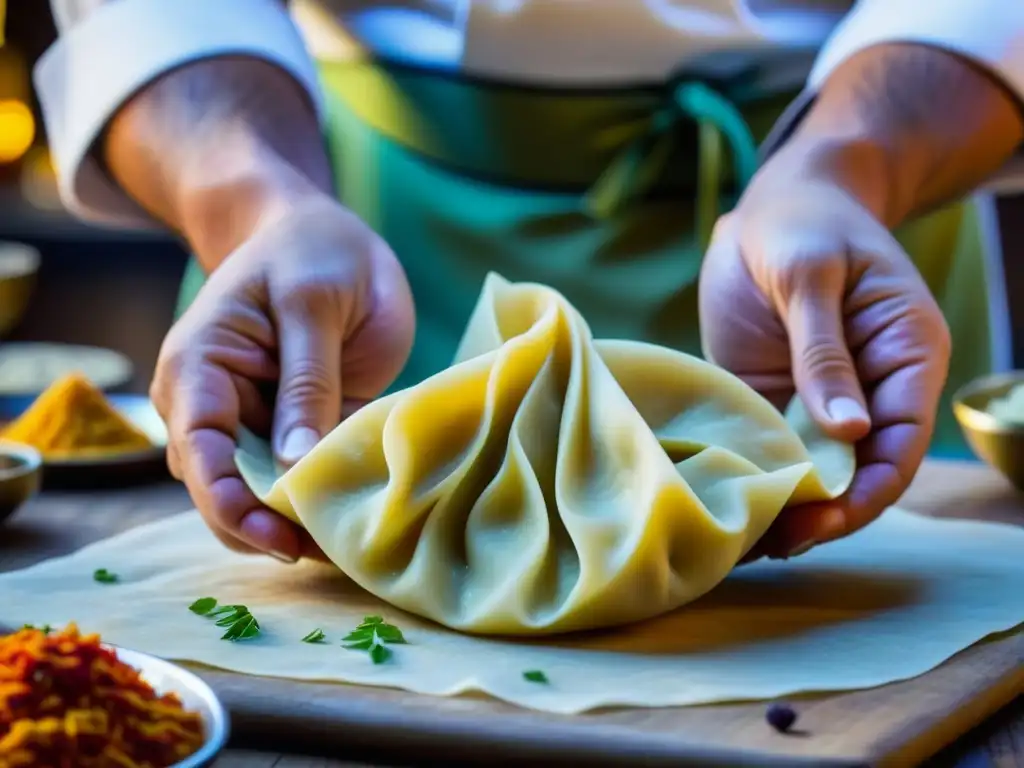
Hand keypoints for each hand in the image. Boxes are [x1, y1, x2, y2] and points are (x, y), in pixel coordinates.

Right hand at [151, 194, 414, 561]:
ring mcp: (252, 422)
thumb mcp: (313, 304)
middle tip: (328, 553)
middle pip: (221, 489)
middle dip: (265, 528)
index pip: (198, 451)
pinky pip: (299, 477)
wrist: (322, 232)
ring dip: (295, 523)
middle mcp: (212, 405)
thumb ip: (306, 381)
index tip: (282, 539)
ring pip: (259, 494)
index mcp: (199, 368)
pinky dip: (322, 501)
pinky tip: (356, 520)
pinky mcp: (294, 430)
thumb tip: (297, 465)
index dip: (231, 505)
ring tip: (346, 547)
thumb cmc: (311, 250)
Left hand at [699, 141, 950, 559]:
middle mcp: (869, 387)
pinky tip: (726, 503)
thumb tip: (849, 431)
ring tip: (744, 541)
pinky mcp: (774, 398)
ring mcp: (819, 397)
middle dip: (824, 510)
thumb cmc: (803, 222)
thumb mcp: (810, 276)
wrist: (772, 202)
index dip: (868, 489)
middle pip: (858, 468)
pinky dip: (755, 477)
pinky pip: (771, 448)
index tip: (824, 518)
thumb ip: (824, 350)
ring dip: (786, 504)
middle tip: (774, 542)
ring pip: (814, 467)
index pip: (900, 442)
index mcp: (905, 355)